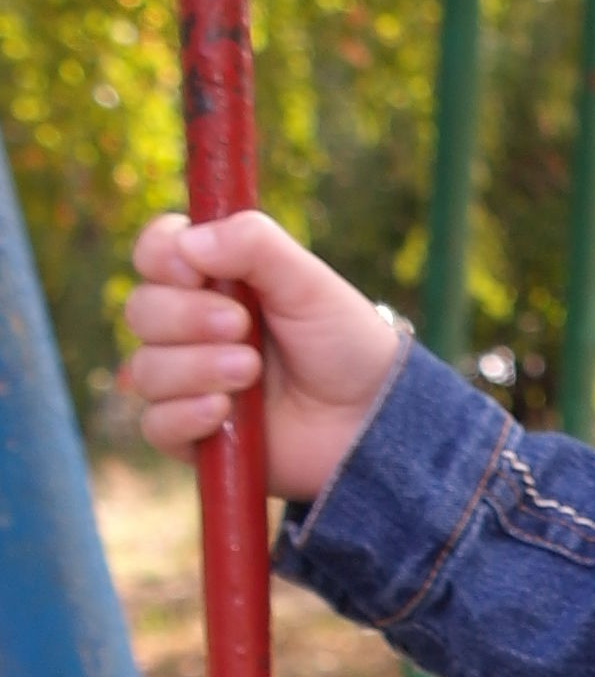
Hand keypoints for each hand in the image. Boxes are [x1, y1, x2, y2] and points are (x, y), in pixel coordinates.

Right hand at [122, 210, 405, 502]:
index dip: (161, 256)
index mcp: (213, 278)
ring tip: (251, 372)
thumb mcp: (308, 282)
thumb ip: (254, 245)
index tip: (193, 270)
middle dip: (186, 317)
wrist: (369, 418)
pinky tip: (225, 412)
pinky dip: (186, 415)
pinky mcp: (191, 435)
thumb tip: (187, 241)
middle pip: (141, 310)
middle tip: (242, 326)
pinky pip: (156, 424)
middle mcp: (190, 327)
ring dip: (196, 368)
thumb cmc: (343, 342)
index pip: (155, 252)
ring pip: (145, 369)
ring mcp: (187, 381)